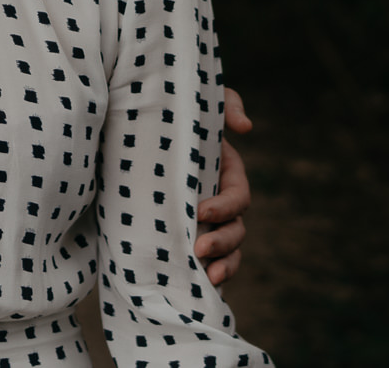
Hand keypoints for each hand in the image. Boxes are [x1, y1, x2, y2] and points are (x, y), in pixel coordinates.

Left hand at [195, 86, 254, 285]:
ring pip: (228, 250)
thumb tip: (245, 127)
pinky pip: (208, 259)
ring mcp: (207, 220)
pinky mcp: (186, 231)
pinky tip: (201, 286)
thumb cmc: (177, 114)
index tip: (200, 211)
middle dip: (223, 242)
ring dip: (224, 264)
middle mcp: (221, 200)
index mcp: (228, 173)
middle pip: (236, 230)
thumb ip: (229, 103)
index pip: (238, 197)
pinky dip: (209, 274)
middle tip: (201, 249)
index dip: (224, 207)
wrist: (143, 127)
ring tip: (209, 275)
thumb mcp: (206, 102)